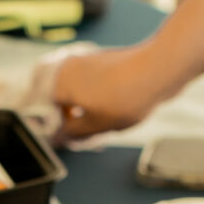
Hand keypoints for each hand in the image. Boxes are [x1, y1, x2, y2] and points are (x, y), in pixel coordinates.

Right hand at [52, 46, 172, 140]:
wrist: (158, 70)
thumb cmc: (124, 98)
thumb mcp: (95, 125)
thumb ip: (72, 133)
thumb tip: (58, 138)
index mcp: (59, 83)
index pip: (46, 112)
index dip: (57, 130)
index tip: (70, 142)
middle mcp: (68, 67)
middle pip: (61, 101)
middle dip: (72, 120)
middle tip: (87, 137)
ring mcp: (86, 61)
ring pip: (77, 94)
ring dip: (85, 111)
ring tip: (103, 126)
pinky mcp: (103, 61)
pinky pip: (92, 85)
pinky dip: (97, 100)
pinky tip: (113, 112)